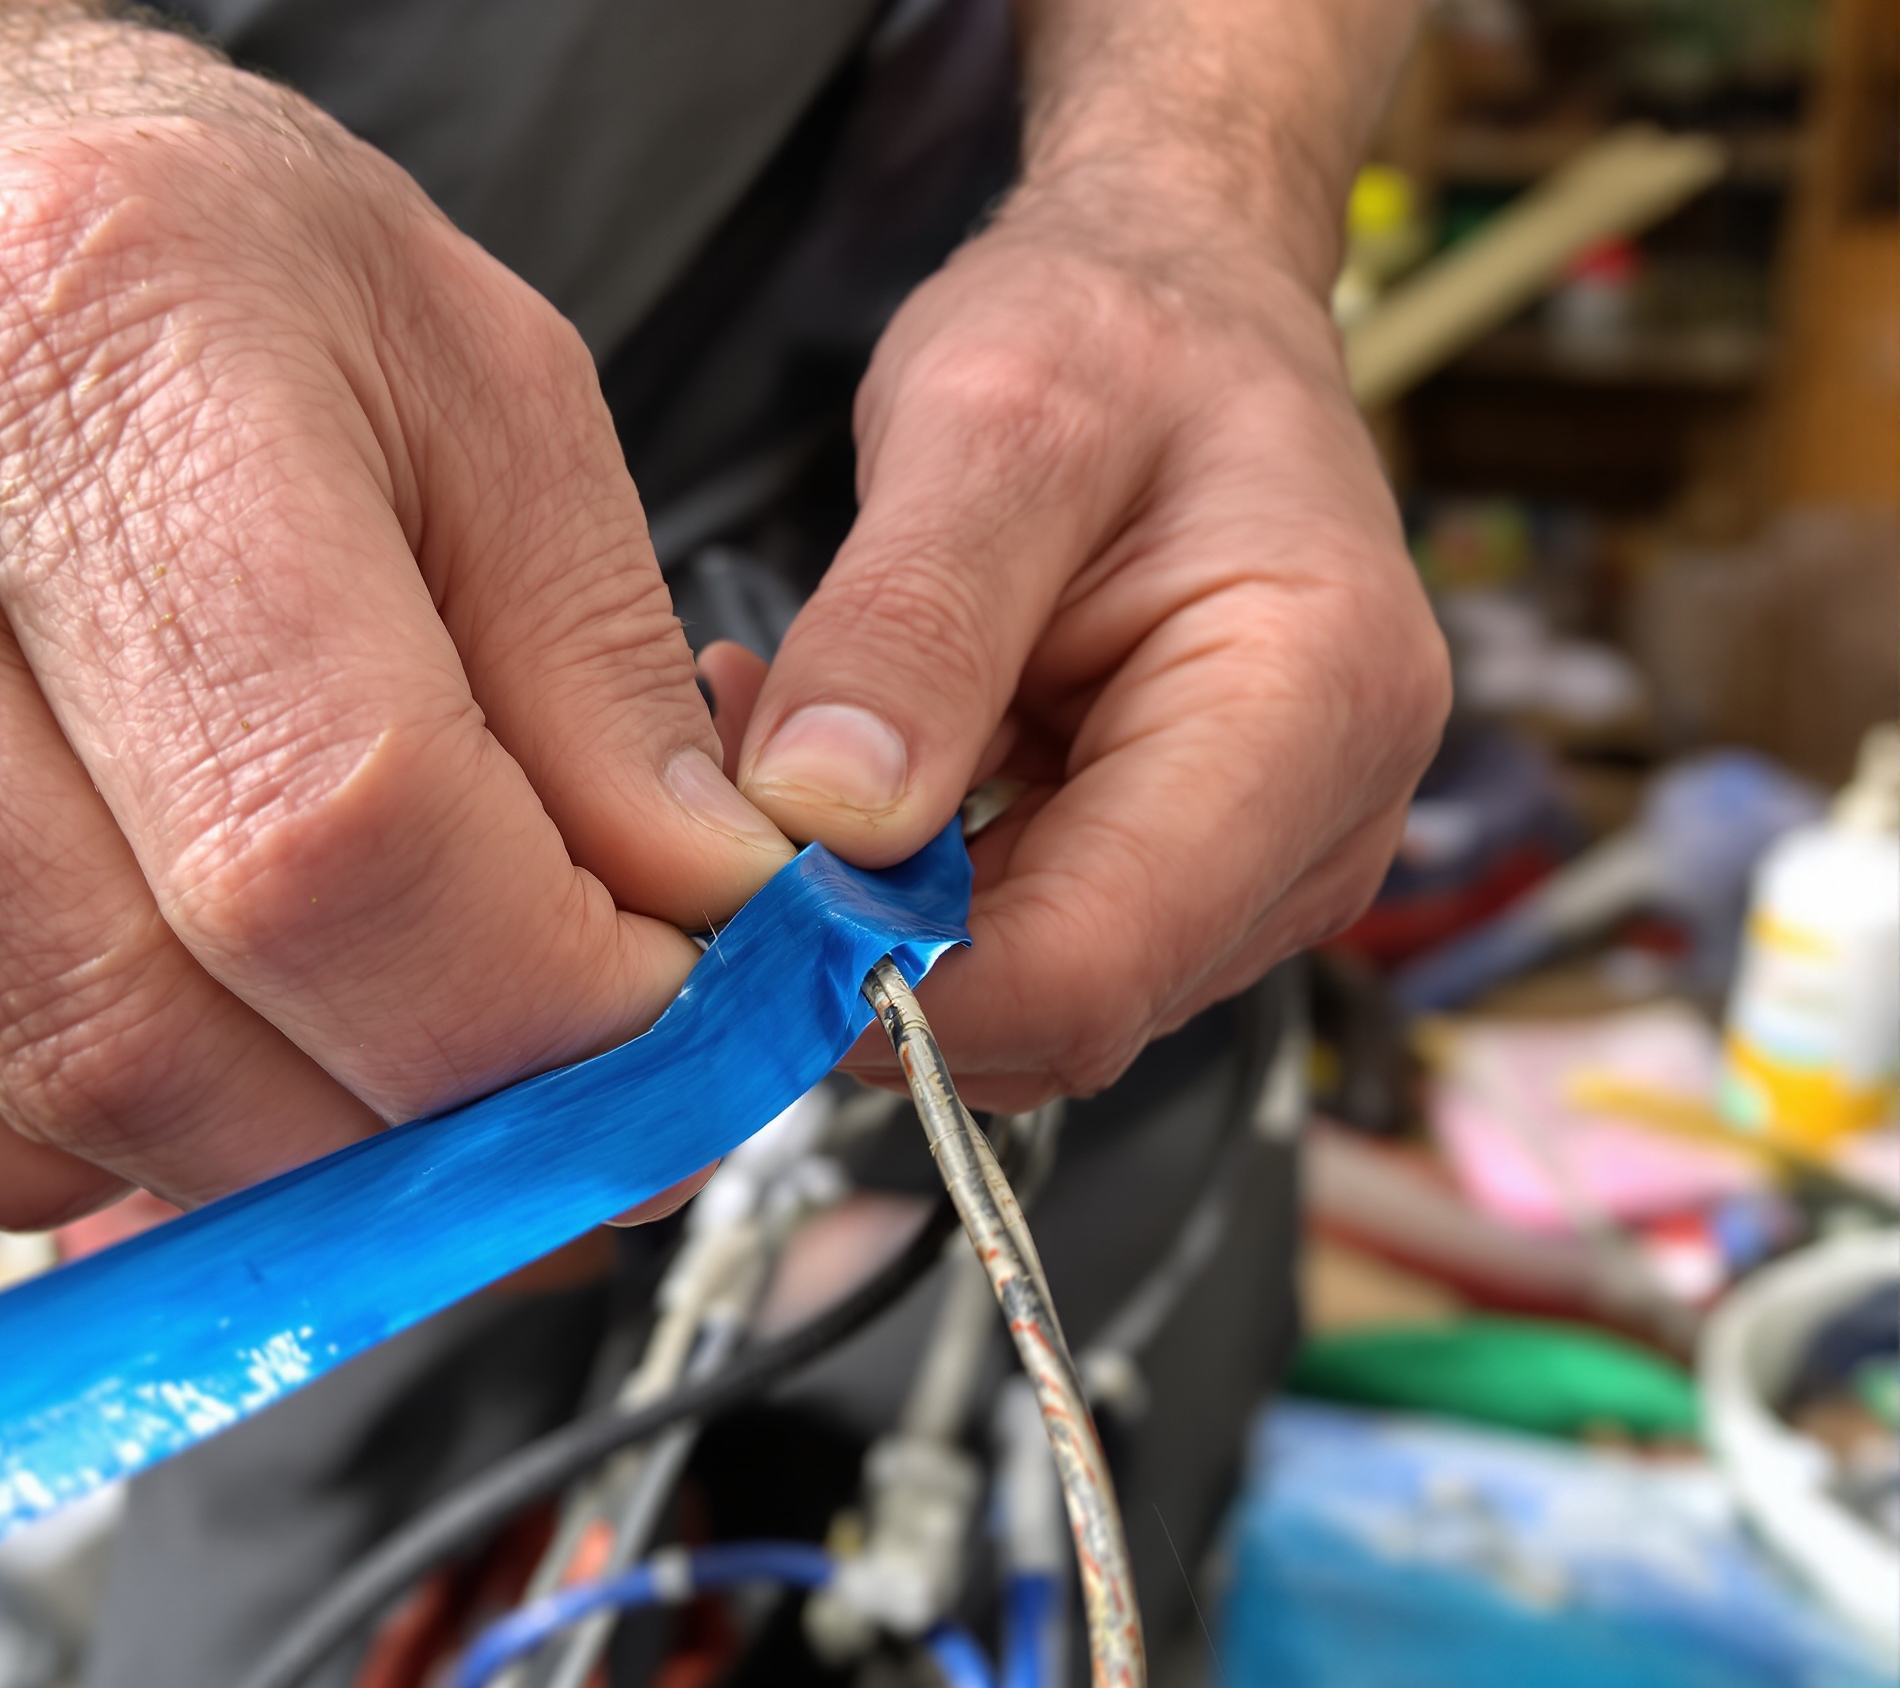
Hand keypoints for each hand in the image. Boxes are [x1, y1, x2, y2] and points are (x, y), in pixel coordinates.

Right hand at [0, 20, 791, 1224]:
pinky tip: (212, 1040)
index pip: (329, 816)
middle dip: (419, 1121)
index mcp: (106, 358)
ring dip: (284, 1156)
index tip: (648, 1028)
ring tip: (403, 1072)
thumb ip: (602, 676)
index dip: (524, 998)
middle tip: (558, 1106)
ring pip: (40, 1087)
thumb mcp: (486, 390)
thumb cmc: (209, 276)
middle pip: (161, 1001)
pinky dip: (114, 1145)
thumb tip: (694, 927)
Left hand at [718, 175, 1449, 1109]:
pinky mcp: (1188, 878)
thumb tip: (824, 821)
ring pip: (1027, 999)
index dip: (901, 978)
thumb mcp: (990, 422)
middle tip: (738, 775)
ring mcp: (1258, 870)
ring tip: (786, 733)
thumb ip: (910, 621)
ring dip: (879, 910)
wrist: (1183, 312)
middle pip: (1061, 1007)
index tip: (747, 900)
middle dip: (875, 938)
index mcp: (1312, 709)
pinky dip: (908, 886)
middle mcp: (1317, 826)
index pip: (1093, 966)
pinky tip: (845, 763)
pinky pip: (1023, 947)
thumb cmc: (1115, 333)